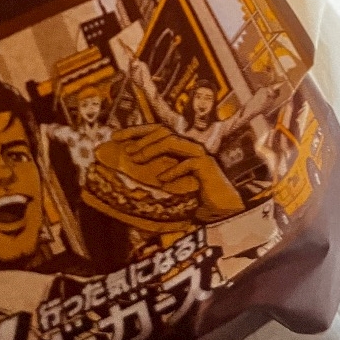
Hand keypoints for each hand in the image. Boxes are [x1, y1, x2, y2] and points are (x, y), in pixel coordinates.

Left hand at [112, 126, 243, 221]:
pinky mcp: (207, 167)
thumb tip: (128, 173)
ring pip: (171, 141)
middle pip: (161, 130)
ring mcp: (198, 154)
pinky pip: (188, 163)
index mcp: (178, 147)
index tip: (115, 136)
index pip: (155, 131)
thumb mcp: (171, 183)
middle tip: (123, 148)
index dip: (135, 131)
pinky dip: (174, 170)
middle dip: (140, 136)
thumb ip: (156, 175)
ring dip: (152, 149)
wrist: (223, 208)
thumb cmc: (196, 196)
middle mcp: (187, 145)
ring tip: (136, 159)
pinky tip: (162, 179)